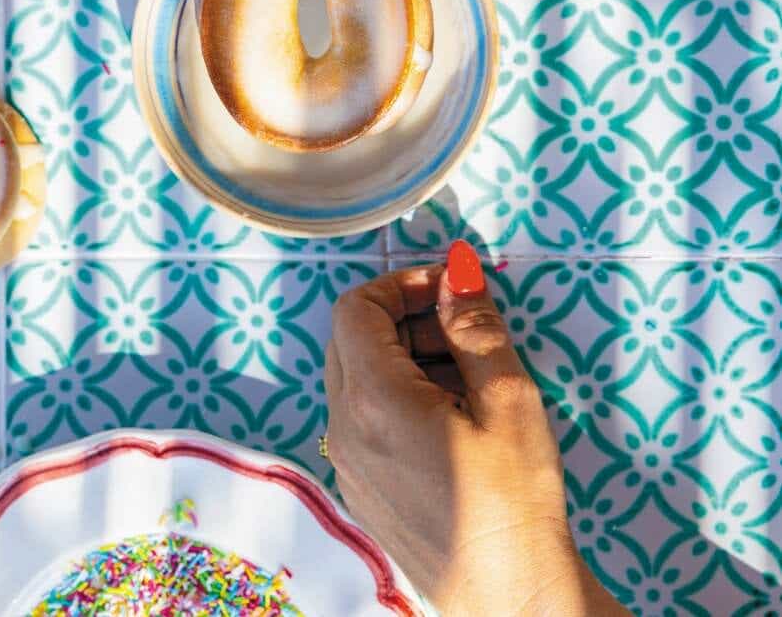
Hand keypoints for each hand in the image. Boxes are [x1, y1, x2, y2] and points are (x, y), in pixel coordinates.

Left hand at [324, 241, 626, 615]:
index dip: (399, 285)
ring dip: (405, 360)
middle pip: (351, 341)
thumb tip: (457, 273)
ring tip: (470, 380)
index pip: (355, 308)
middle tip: (464, 331)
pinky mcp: (359, 488)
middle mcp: (343, 428)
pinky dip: (398, 400)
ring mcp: (346, 462)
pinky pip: (363, 421)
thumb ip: (475, 328)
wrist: (507, 593)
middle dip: (405, 321)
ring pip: (357, 381)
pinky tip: (454, 421)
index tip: (447, 289)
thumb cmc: (513, 501)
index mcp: (372, 400)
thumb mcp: (508, 400)